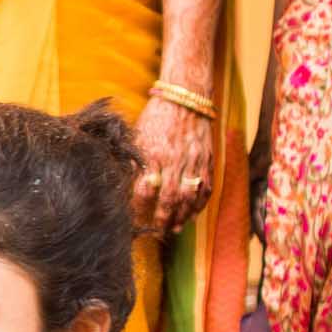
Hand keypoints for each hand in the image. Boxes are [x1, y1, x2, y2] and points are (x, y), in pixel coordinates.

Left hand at [131, 92, 213, 235]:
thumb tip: (123, 183)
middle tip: (157, 233)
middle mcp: (174, 160)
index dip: (139, 209)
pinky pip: (206, 188)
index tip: (134, 220)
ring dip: (182, 217)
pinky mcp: (208, 160)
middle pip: (168, 199)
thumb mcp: (138, 135)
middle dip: (162, 220)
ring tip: (175, 229)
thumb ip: (133, 160)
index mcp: (153, 154)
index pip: (144, 190)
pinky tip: (193, 215)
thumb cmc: (156, 116)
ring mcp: (194, 161)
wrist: (186, 98)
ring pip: (189, 197)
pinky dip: (200, 205)